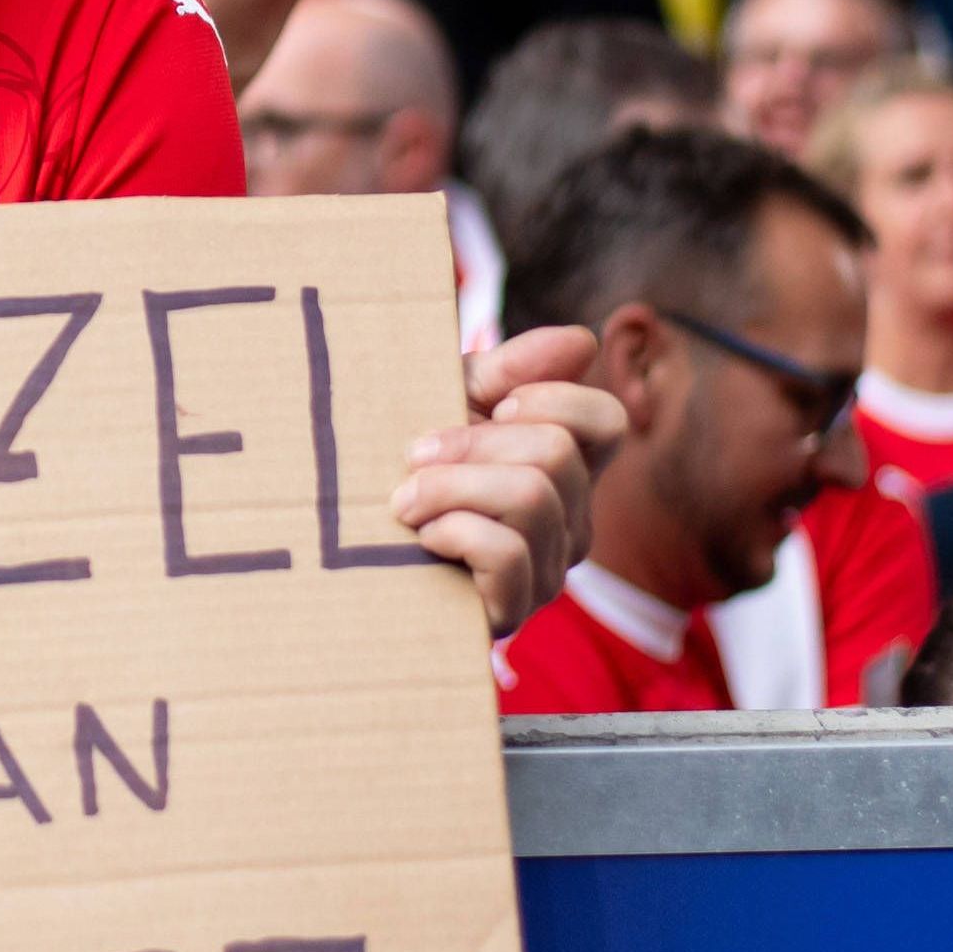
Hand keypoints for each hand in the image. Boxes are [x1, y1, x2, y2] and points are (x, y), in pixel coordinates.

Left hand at [394, 325, 619, 634]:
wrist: (345, 544)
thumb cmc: (401, 467)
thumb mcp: (449, 403)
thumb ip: (510, 370)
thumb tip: (581, 340)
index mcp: (566, 469)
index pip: (607, 421)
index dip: (554, 398)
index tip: (494, 405)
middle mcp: (572, 522)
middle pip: (556, 452)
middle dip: (471, 443)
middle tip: (416, 456)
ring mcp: (549, 572)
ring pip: (532, 496)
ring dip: (450, 486)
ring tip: (407, 499)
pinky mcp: (513, 611)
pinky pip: (507, 553)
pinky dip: (454, 532)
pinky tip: (422, 538)